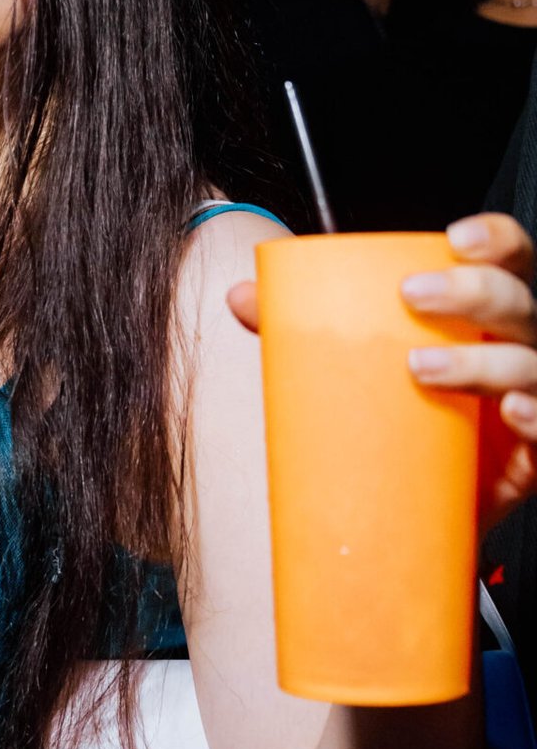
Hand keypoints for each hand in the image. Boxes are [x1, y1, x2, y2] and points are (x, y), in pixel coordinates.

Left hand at [228, 212, 536, 534]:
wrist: (411, 510)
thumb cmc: (393, 418)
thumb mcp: (349, 368)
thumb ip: (302, 331)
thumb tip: (242, 297)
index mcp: (484, 315)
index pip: (511, 260)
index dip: (497, 240)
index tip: (455, 238)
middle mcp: (516, 348)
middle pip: (519, 302)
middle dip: (474, 291)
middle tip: (413, 296)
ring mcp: (529, 398)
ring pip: (531, 364)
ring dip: (482, 360)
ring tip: (419, 367)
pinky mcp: (530, 458)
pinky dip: (534, 416)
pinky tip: (507, 410)